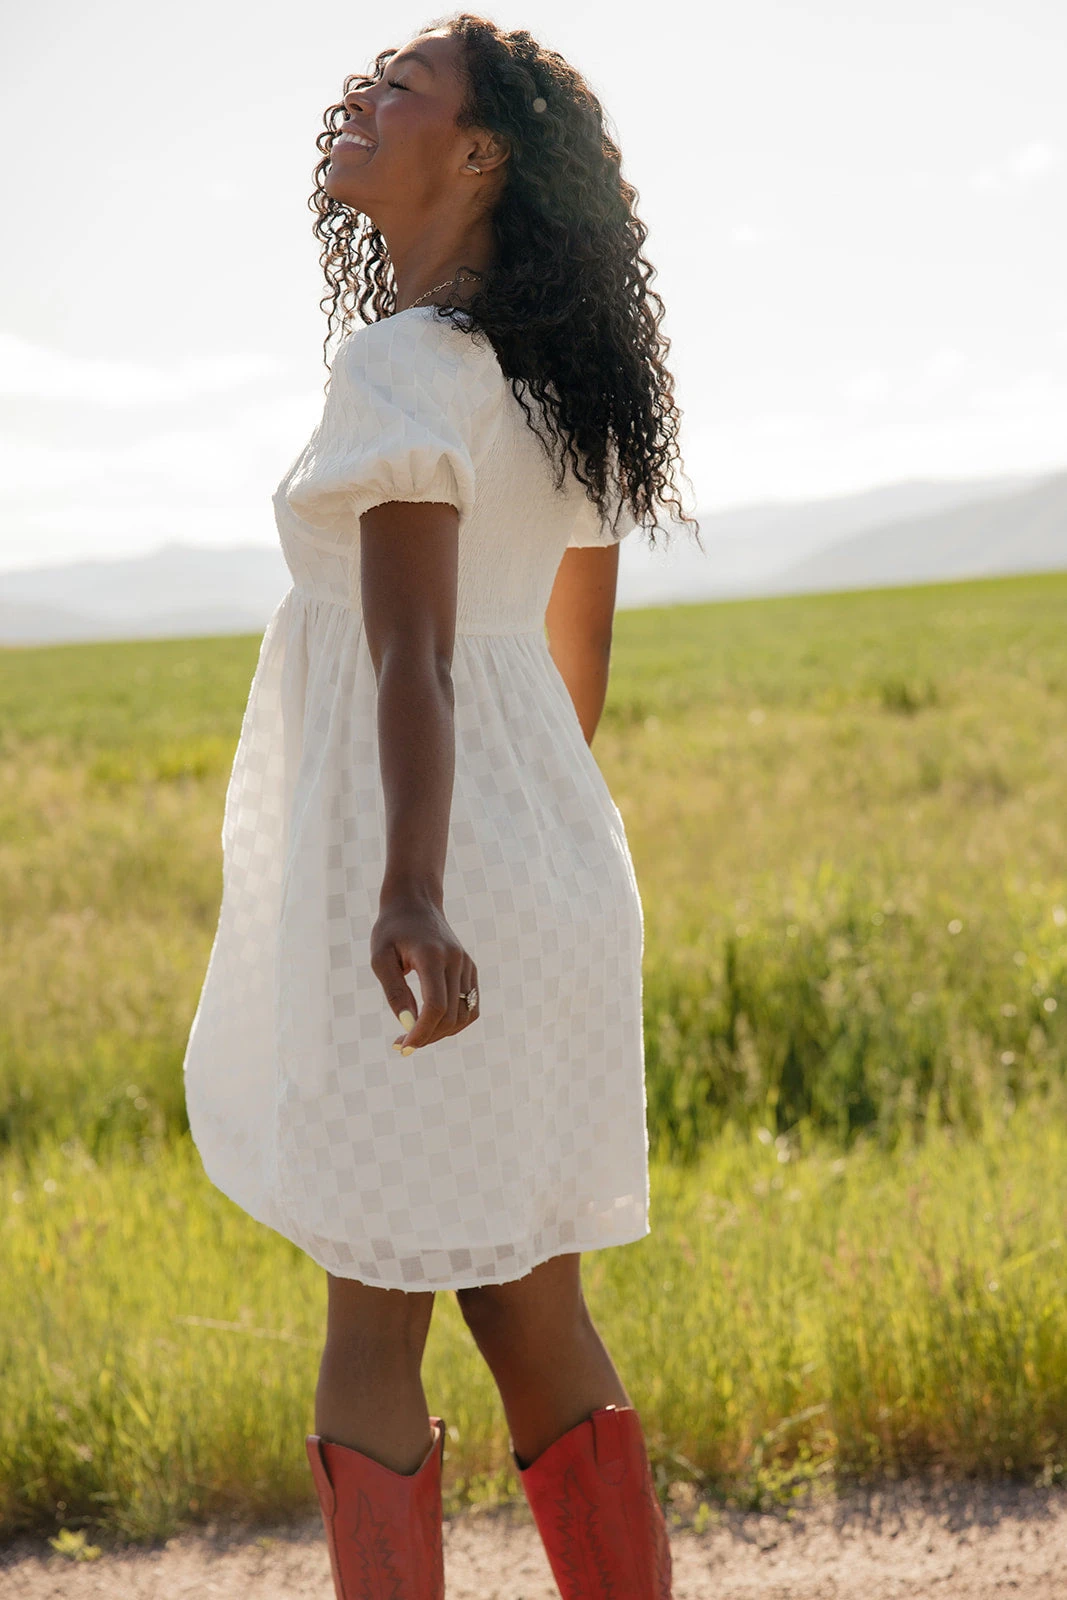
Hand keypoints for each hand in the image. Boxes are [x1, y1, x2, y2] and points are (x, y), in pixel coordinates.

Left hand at [371, 890, 479, 1051]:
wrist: (415, 903)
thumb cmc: (391, 930)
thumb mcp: (380, 958)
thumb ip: (394, 991)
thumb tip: (408, 1024)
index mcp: (433, 956)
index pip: (435, 1006)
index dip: (421, 1032)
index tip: (403, 1046)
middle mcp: (456, 961)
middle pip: (450, 1015)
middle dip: (427, 1036)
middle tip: (401, 1044)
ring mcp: (467, 964)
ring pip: (464, 1015)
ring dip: (441, 1033)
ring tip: (415, 1035)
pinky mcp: (470, 969)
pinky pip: (470, 1006)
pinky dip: (453, 1022)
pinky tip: (431, 1024)